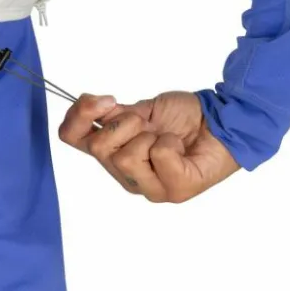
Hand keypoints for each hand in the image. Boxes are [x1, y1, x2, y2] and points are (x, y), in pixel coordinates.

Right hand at [57, 91, 240, 202]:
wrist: (219, 121)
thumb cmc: (179, 116)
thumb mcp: (138, 109)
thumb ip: (110, 114)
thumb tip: (91, 106)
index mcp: (112, 154)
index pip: (71, 138)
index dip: (78, 116)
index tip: (103, 100)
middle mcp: (126, 175)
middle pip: (97, 148)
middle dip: (121, 124)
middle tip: (144, 121)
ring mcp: (151, 187)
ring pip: (125, 157)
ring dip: (147, 134)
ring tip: (163, 135)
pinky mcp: (177, 190)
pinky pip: (159, 156)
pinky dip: (169, 142)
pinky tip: (178, 146)